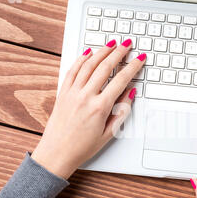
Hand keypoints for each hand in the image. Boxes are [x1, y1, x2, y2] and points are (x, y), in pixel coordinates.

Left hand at [32, 39, 144, 178]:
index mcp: (100, 107)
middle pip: (105, 67)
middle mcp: (85, 97)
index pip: (121, 80)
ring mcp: (72, 93)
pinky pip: (72, 71)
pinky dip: (81, 59)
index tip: (140, 59)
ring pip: (88, 65)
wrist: (56, 153)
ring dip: (101, 52)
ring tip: (111, 44)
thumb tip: (131, 93)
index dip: (133, 67)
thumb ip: (122, 111)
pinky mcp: (63, 93)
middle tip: (127, 44)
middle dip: (118, 53)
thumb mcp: (109, 133)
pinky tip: (88, 53)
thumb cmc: (82, 147)